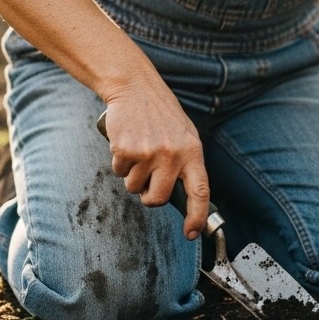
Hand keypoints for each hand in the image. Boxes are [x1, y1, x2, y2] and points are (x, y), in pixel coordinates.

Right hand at [96, 88, 208, 240]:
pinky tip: (126, 142)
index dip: (197, 216)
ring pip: (133, 187)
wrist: (135, 87)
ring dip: (132, 175)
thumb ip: (186, 163)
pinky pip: (118, 172)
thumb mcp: (184, 135)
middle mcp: (172, 154)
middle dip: (148, 196)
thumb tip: (184, 197)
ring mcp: (148, 153)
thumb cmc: (160, 114)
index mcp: (192, 151)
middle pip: (157, 199)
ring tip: (138, 150)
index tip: (191, 233)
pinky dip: (119, 162)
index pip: (200, 191)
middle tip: (146, 179)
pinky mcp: (125, 150)